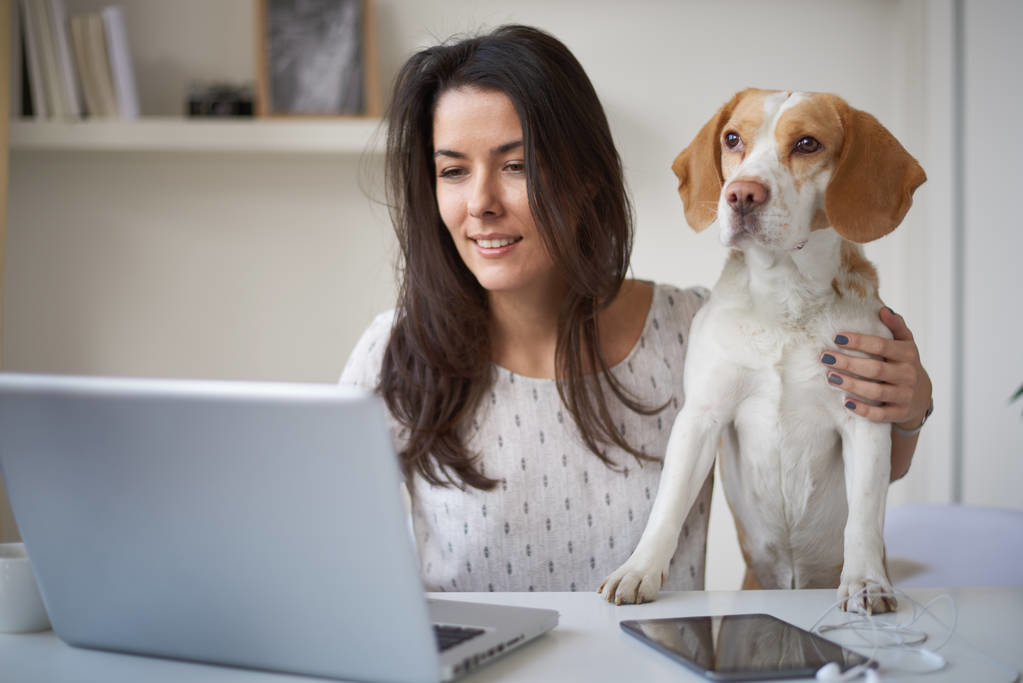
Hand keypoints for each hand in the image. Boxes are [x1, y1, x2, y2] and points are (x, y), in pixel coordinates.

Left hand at [820, 307, 931, 429]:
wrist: (921, 396)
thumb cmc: (904, 364)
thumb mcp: (905, 344)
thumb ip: (896, 327)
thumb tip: (884, 310)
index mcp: (908, 354)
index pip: (882, 345)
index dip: (859, 341)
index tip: (836, 338)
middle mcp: (908, 375)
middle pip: (875, 369)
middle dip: (848, 363)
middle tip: (825, 357)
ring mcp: (905, 395)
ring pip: (875, 392)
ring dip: (851, 385)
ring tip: (830, 377)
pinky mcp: (899, 413)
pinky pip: (880, 414)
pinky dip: (863, 409)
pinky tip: (845, 402)